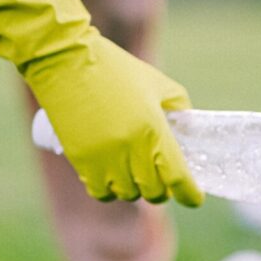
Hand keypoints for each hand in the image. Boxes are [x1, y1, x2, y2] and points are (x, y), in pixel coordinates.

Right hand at [0, 0, 202, 206]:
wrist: (66, 62)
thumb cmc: (116, 69)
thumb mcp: (158, 83)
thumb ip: (180, 109)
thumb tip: (189, 132)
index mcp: (154, 130)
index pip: (178, 177)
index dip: (189, 194)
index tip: (194, 198)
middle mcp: (130, 150)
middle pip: (154, 192)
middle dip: (162, 188)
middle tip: (161, 175)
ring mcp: (104, 158)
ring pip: (128, 194)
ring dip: (136, 187)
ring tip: (135, 170)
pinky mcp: (81, 161)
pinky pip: (102, 191)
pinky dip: (111, 189)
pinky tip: (114, 177)